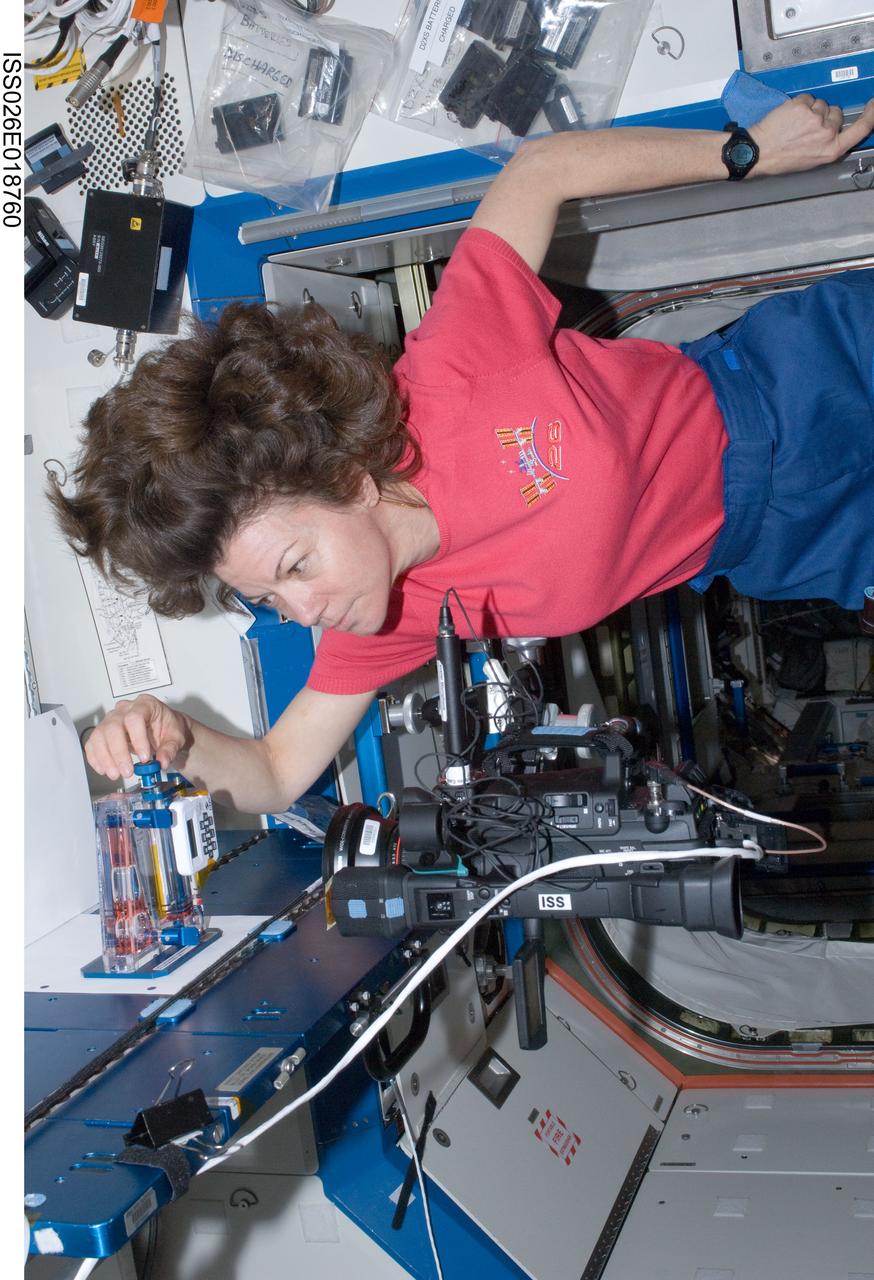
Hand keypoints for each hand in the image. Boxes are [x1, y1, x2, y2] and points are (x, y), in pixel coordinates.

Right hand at [85, 694, 190, 780]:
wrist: (163, 729)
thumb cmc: (168, 728)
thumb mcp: (177, 737)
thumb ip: (170, 749)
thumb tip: (162, 762)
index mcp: (145, 704)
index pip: (135, 718)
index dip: (138, 739)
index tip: (145, 758)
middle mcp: (125, 709)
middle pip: (113, 727)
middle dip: (118, 753)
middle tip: (127, 771)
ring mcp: (111, 719)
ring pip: (99, 735)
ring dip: (105, 758)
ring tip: (116, 774)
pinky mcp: (103, 732)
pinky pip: (92, 743)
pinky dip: (96, 758)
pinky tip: (104, 770)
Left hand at [751, 94, 873, 176]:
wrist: (758, 153)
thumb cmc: (781, 159)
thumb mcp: (812, 160)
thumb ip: (828, 145)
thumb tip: (836, 130)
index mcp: (832, 150)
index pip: (861, 128)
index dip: (872, 114)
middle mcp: (827, 134)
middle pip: (837, 113)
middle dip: (825, 116)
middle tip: (806, 129)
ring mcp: (815, 119)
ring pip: (821, 105)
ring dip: (810, 110)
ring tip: (795, 125)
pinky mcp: (803, 106)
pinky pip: (808, 99)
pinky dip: (799, 105)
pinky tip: (789, 117)